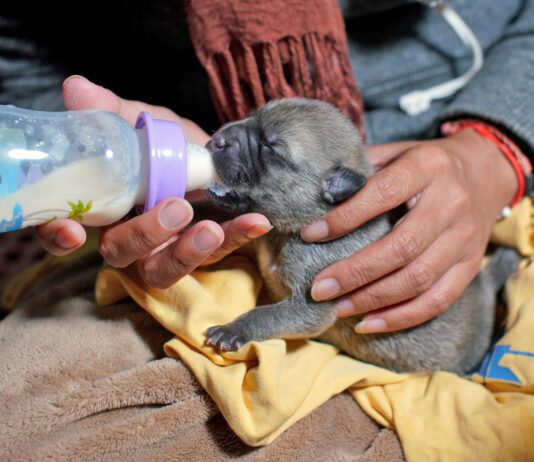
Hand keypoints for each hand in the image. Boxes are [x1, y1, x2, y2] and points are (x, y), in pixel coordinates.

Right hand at [36, 75, 270, 287]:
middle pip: (119, 253)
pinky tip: (256, 220)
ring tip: (211, 229)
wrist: (208, 155)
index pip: (63, 230)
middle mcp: (127, 236)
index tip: (71, 229)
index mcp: (102, 206)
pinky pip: (216, 255)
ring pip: (163, 270)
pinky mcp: (201, 254)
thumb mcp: (140, 124)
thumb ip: (111, 112)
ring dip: (187, 253)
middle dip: (144, 235)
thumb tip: (77, 88)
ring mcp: (164, 250)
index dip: (58, 236)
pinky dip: (236, 237)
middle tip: (176, 208)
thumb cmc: (164, 145)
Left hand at [301, 129, 516, 332]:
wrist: (485, 171)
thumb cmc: (425, 164)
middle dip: (355, 273)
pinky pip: (438, 300)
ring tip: (338, 308)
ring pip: (418, 279)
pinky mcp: (471, 264)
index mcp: (427, 167)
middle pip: (402, 247)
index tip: (311, 236)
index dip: (344, 218)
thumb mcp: (396, 152)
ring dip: (373, 300)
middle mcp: (450, 203)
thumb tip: (318, 194)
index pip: (382, 194)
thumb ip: (362, 170)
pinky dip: (401, 317)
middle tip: (319, 289)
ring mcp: (464, 238)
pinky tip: (369, 323)